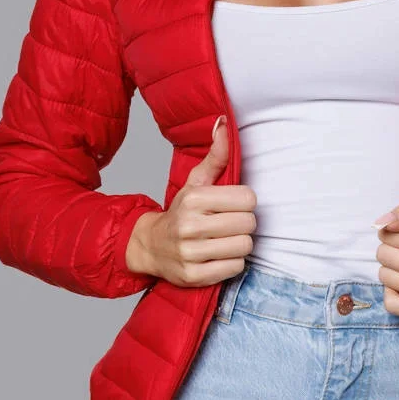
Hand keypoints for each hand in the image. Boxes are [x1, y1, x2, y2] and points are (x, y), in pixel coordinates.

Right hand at [126, 117, 257, 286]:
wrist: (150, 246)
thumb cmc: (182, 211)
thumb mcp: (196, 181)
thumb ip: (216, 155)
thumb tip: (223, 123)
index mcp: (194, 199)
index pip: (248, 198)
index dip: (245, 202)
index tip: (233, 205)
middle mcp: (190, 226)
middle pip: (248, 223)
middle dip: (244, 223)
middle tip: (230, 223)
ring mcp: (190, 253)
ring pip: (244, 246)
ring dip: (239, 244)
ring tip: (225, 239)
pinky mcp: (194, 276)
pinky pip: (235, 268)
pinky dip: (232, 262)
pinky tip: (219, 255)